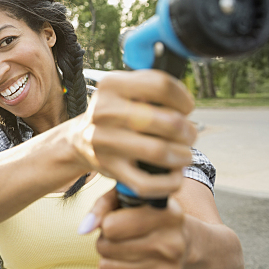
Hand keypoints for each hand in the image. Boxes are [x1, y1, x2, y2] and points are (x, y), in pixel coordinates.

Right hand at [69, 70, 196, 198]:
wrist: (80, 139)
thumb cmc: (115, 114)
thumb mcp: (124, 90)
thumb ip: (153, 87)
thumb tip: (185, 104)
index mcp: (112, 85)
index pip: (162, 86)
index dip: (184, 99)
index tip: (187, 109)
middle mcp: (105, 111)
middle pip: (169, 122)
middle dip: (188, 131)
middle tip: (189, 135)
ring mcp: (104, 140)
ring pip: (160, 152)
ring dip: (183, 156)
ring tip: (184, 154)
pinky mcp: (108, 167)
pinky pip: (147, 183)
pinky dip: (169, 182)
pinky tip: (174, 175)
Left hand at [82, 188, 187, 268]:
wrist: (180, 241)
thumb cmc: (145, 215)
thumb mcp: (127, 198)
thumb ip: (103, 206)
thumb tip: (85, 228)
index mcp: (167, 215)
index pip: (112, 226)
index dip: (106, 223)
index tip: (113, 220)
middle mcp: (173, 244)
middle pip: (107, 248)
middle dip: (104, 240)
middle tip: (116, 236)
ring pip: (107, 268)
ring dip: (107, 258)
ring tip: (121, 248)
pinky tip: (125, 264)